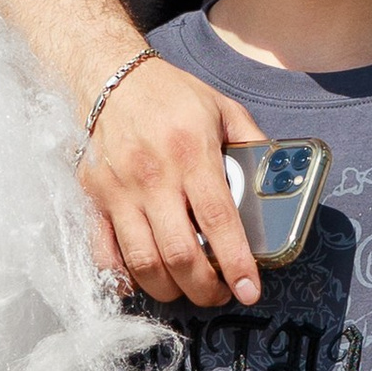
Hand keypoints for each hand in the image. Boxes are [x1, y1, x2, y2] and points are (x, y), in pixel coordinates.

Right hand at [83, 57, 263, 309]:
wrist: (111, 77)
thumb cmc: (172, 95)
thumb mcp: (222, 109)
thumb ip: (251, 143)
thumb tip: (277, 178)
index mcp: (192, 154)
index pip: (219, 221)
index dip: (236, 263)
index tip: (249, 290)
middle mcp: (154, 176)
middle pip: (180, 254)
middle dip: (205, 288)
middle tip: (219, 293)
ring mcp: (120, 190)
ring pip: (143, 261)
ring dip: (170, 289)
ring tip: (187, 289)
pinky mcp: (94, 197)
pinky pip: (103, 251)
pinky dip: (123, 277)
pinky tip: (143, 280)